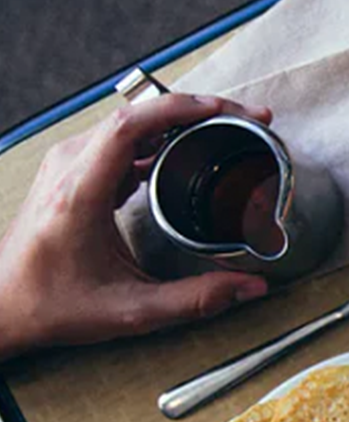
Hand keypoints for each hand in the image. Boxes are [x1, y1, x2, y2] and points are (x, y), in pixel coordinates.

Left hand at [0, 94, 271, 360]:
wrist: (3, 305)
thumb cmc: (50, 303)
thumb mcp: (131, 311)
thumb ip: (196, 299)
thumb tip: (250, 287)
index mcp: (79, 192)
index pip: (129, 126)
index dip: (181, 110)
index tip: (224, 111)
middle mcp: (69, 168)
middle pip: (138, 115)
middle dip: (197, 111)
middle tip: (245, 121)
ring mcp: (68, 165)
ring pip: (131, 122)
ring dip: (180, 120)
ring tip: (225, 130)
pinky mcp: (73, 170)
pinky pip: (121, 137)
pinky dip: (160, 135)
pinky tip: (188, 149)